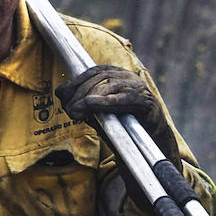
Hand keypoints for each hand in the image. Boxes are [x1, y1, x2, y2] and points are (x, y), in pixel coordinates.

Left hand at [56, 65, 177, 158]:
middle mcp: (129, 78)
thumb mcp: (100, 113)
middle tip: (68, 109)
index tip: (62, 94)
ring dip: (87, 98)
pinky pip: (122, 98)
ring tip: (75, 111)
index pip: (94, 71)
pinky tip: (91, 105)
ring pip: (108, 85)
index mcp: (119, 76)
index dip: (76, 81)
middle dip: (79, 92)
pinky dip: (105, 101)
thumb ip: (84, 103)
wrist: (153, 144)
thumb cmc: (125, 127)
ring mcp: (138, 88)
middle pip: (99, 77)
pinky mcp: (146, 102)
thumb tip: (61, 93)